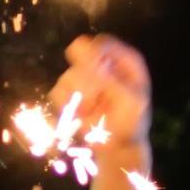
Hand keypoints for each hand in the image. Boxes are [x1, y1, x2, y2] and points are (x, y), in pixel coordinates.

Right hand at [48, 34, 152, 152]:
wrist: (118, 146)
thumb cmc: (131, 122)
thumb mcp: (131, 101)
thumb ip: (113, 80)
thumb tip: (93, 63)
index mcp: (124, 61)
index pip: (103, 44)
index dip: (93, 54)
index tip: (90, 70)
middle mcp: (103, 64)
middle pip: (80, 54)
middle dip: (83, 77)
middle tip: (91, 97)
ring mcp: (85, 77)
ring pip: (68, 75)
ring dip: (77, 96)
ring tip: (88, 111)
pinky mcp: (70, 93)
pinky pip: (58, 91)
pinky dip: (66, 104)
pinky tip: (78, 114)